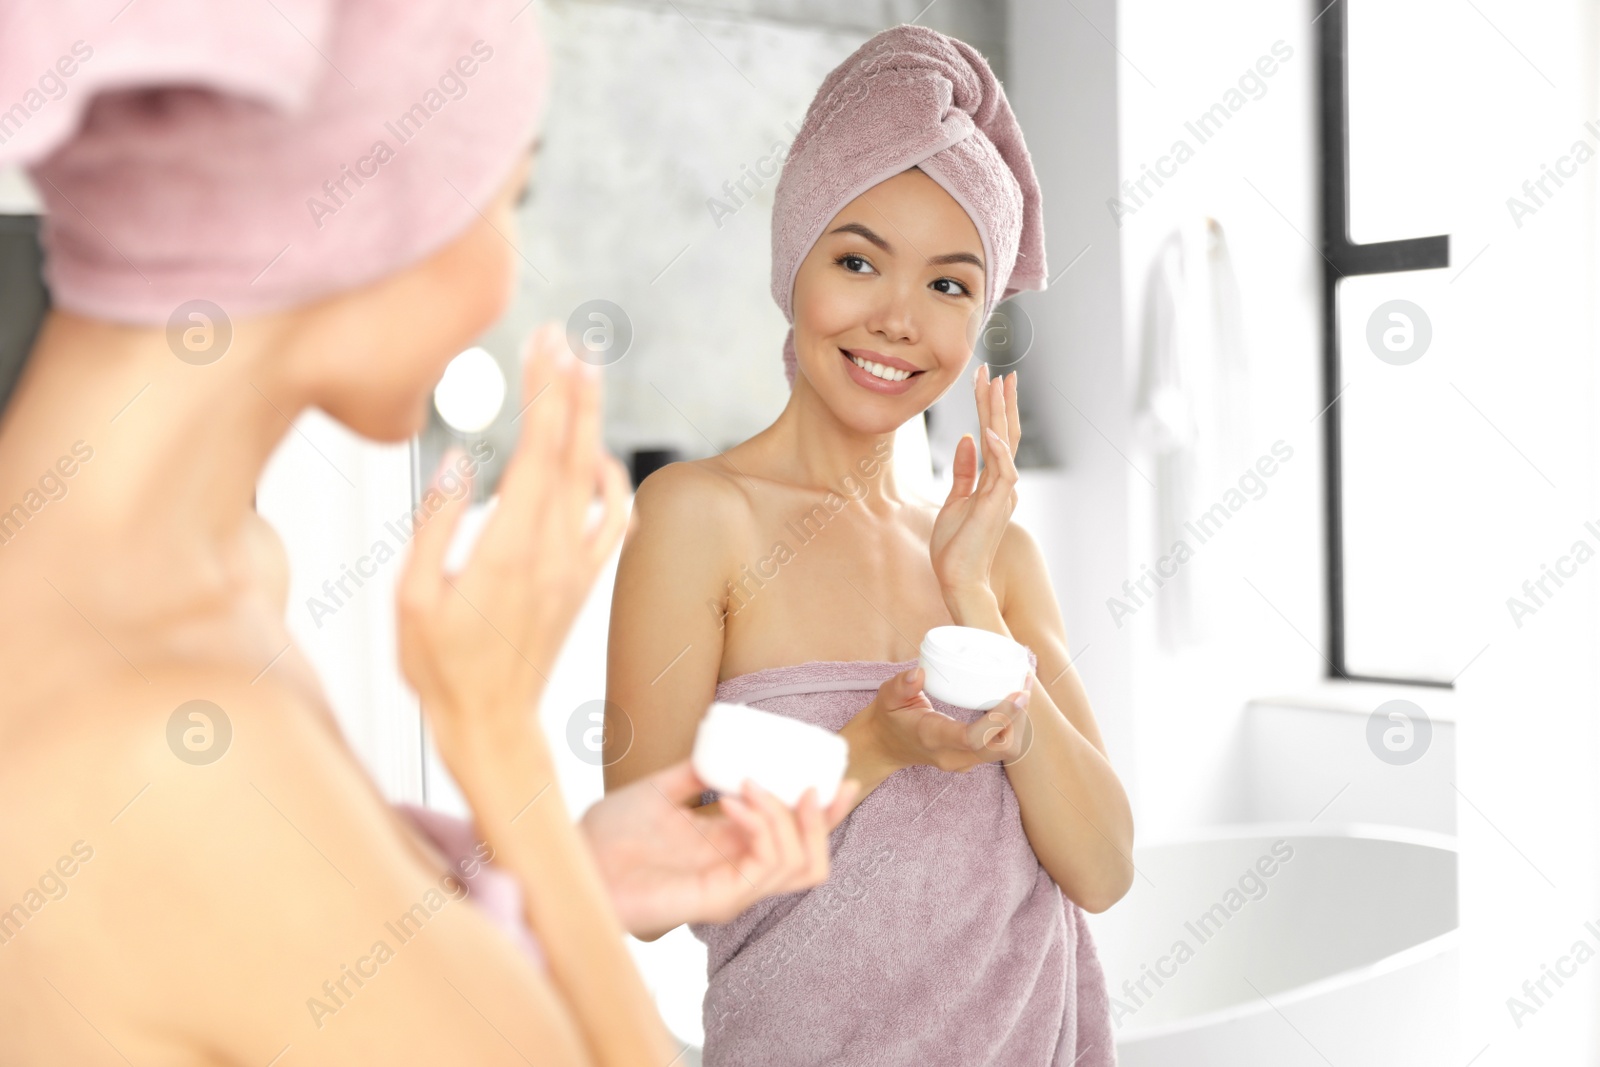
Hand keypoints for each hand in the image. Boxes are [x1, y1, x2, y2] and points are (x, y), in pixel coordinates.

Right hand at [397, 323, 631, 758]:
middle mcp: (554, 550)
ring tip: (583, 374)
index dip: (545, 392)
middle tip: (565, 336)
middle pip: (572, 450)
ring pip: (595, 477)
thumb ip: (436, 526)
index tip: (543, 344)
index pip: (537, 450)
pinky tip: (600, 457)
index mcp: (510, 548)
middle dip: (570, 387)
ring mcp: (576, 565)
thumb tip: (459, 460)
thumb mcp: (413, 599)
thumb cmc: (440, 667)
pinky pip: (614, 521)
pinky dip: (614, 481)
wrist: (493, 724)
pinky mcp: (584, 580)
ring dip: (591, 422)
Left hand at [579, 760, 860, 936]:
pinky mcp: (718, 901)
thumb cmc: (609, 835)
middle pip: (812, 861)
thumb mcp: (661, 791)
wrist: (574, 857)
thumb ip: (695, 774)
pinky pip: (765, 866)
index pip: (797, 841)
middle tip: (811, 783)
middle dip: (823, 819)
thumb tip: (727, 746)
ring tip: (751, 785)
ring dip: (784, 815)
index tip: (842, 776)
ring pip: (800, 865)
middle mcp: (740, 875)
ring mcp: (733, 891)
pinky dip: (761, 827)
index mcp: (733, 852)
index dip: (827, 813)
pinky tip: (733, 802)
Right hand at [844, 667, 1031, 777]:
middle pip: (1000, 747)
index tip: (1016, 694)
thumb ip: (901, 685)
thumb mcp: (887, 697)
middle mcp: (953, 756)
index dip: (1000, 719)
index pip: (973, 738)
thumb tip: (919, 673)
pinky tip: (1013, 701)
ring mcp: (964, 761)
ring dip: (1019, 721)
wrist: (885, 746)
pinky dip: (1012, 725)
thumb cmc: (889, 717)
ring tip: (1021, 688)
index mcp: (933, 738)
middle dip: (1018, 718)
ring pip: (1006, 749)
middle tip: (1023, 684)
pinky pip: (1001, 747)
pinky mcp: (972, 759)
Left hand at [929, 364, 1020, 615]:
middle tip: (997, 371)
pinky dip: (996, 450)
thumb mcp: (955, 501)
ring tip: (997, 384)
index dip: (991, 407)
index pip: (995, 436)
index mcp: (993, 482)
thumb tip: (968, 439)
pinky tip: (987, 428)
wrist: (958, 580)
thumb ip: (964, 471)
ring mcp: (1002, 495)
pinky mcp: (996, 507)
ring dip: (1000, 414)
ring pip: (1006, 445)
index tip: (987, 379)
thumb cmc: (955, 547)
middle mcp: (1002, 485)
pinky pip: (1002, 472)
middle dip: (1000, 401)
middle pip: (1005, 433)